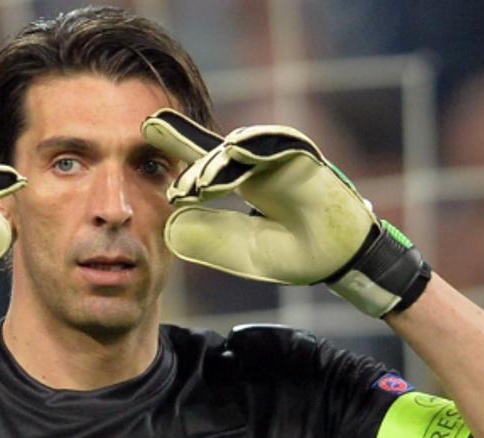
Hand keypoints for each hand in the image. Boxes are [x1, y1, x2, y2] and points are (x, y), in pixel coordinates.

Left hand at [141, 109, 430, 317]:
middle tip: (162, 157)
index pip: (206, 159)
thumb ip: (210, 236)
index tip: (144, 132)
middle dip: (185, 142)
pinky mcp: (303, 157)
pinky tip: (228, 157)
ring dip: (215, 162)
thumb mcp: (243, 249)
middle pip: (217, 144)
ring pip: (240, 147)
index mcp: (247, 181)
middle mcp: (261, 164)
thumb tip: (170, 226)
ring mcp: (281, 158)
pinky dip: (249, 150)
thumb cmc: (297, 254)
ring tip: (196, 184)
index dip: (177, 145)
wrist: (339, 259)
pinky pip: (273, 145)